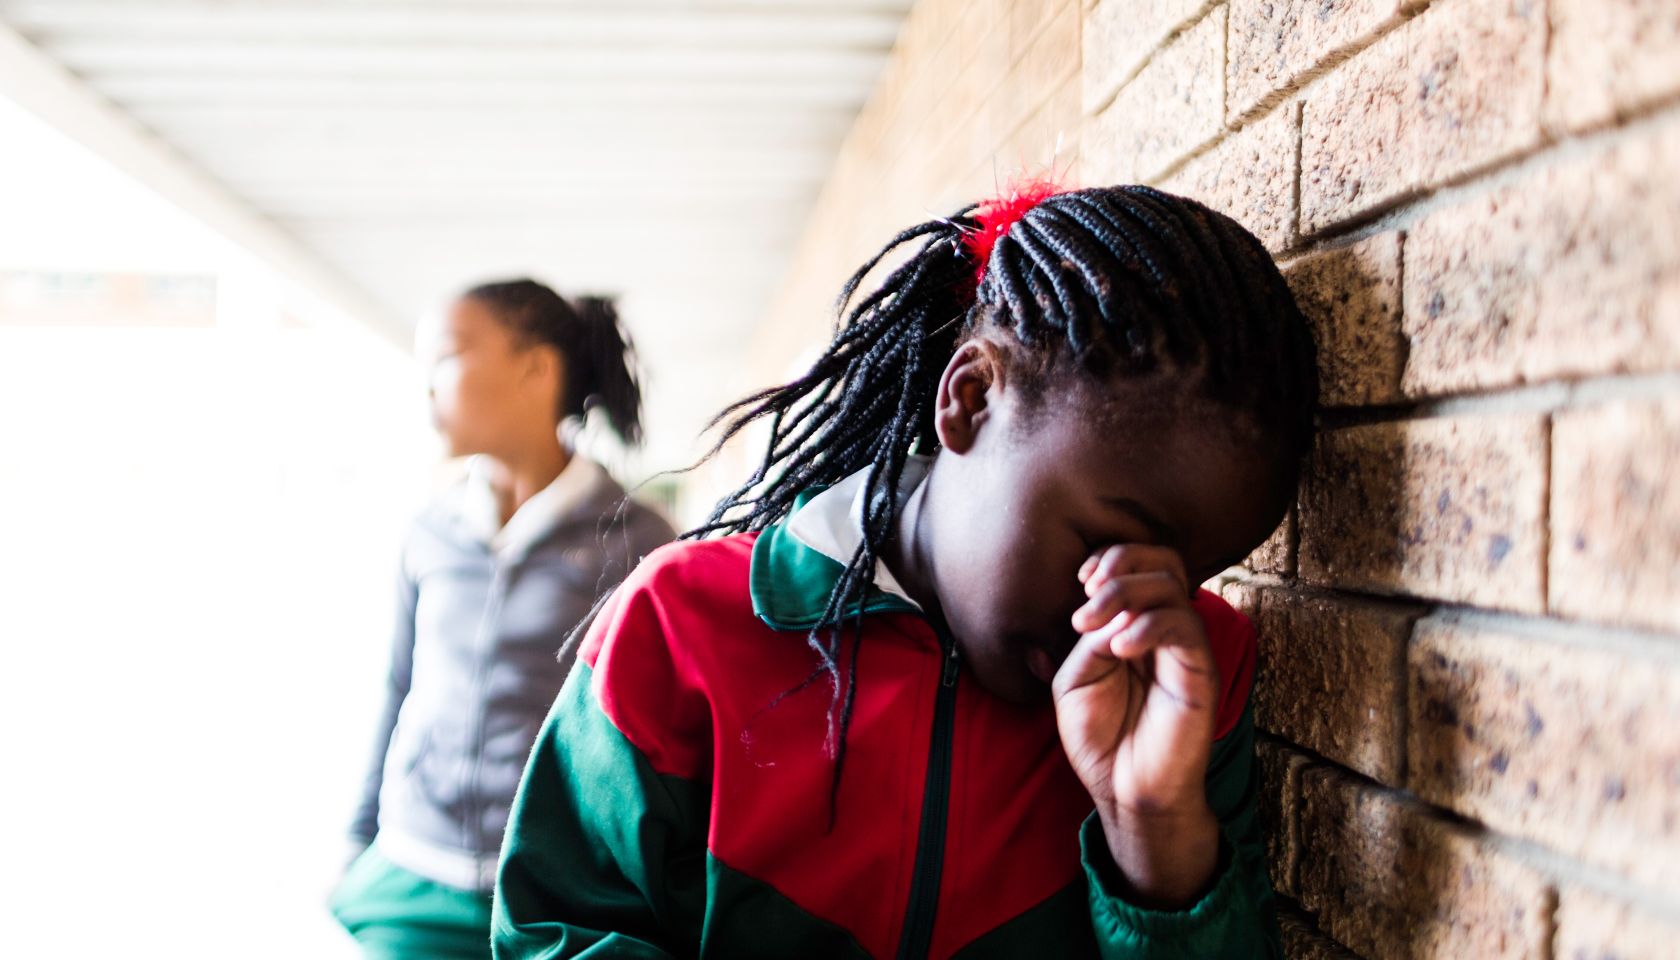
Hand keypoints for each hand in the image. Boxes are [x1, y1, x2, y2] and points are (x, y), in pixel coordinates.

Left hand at [1051, 544, 1220, 908]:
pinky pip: (1184, 627)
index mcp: (1135, 623)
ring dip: (1125, 592)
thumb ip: (1091, 639)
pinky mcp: (1200, 671)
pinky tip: (1119, 648)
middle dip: (1122, 562)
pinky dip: (1148, 626)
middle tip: (1088, 590)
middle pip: (1164, 561)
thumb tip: (1111, 611)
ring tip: (1091, 624)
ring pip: (1172, 587)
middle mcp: (1165, 629)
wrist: (1123, 789)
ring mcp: (1185, 649)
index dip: (1112, 558)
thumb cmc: (1100, 737)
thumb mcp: (1076, 678)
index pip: (1139, 564)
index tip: (1081, 580)